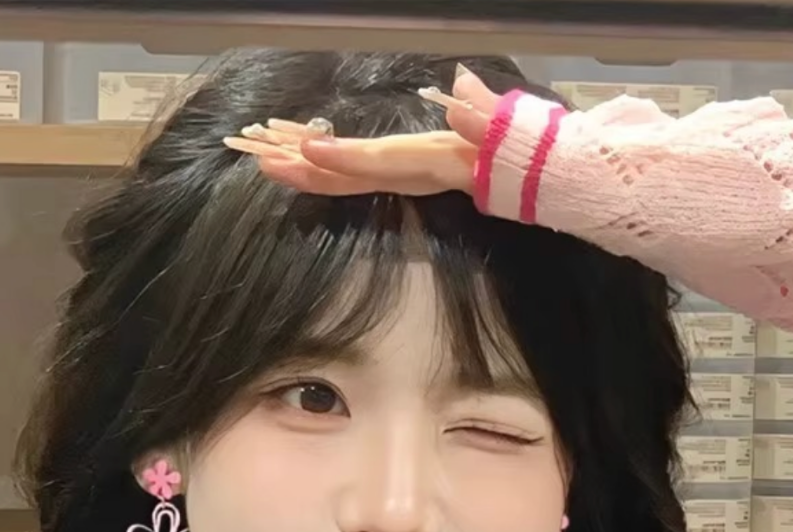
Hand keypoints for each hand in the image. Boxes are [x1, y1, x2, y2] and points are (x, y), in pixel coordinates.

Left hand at [223, 67, 499, 197]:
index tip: (306, 148)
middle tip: (258, 157)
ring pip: (345, 177)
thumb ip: (486, 119)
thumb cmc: (521, 152)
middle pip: (349, 179)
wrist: (534, 177)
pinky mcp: (401, 170)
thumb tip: (464, 91)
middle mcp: (409, 174)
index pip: (381, 162)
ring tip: (261, 154)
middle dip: (304, 171)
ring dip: (303, 168)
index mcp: (431, 163)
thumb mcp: (508, 134)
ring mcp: (403, 175)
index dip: (343, 157)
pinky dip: (323, 162)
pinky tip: (297, 148)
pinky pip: (354, 171)